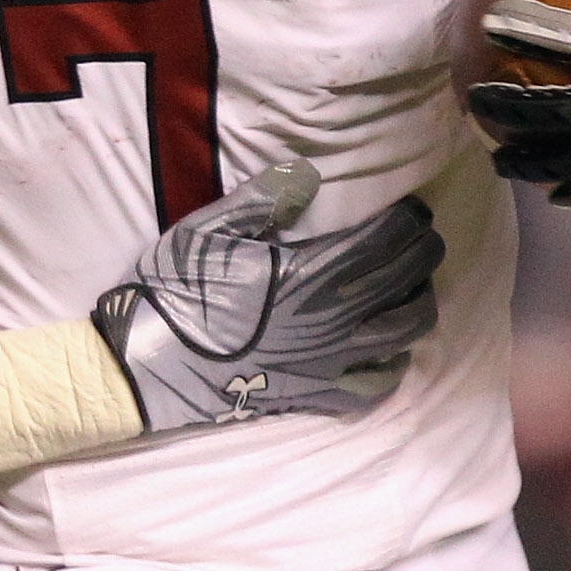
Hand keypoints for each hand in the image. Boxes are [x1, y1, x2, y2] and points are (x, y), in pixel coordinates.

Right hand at [92, 162, 442, 430]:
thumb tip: (304, 177)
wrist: (147, 364)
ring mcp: (328, 360)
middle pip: (404, 280)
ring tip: (412, 287)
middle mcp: (331, 318)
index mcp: (307, 274)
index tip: (412, 208)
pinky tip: (389, 350)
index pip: (383, 242)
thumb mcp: (204, 232)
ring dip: (419, 302)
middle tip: (423, 238)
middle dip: (424, 253)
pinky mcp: (317, 393)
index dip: (408, 221)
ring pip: (404, 331)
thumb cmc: (172, 292)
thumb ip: (259, 201)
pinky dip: (394, 364)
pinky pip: (376, 383)